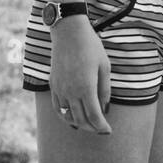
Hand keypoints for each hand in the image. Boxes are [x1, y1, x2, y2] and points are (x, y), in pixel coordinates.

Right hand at [49, 18, 112, 133]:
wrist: (69, 32)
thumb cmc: (91, 47)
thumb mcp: (104, 67)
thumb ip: (105, 90)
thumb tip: (105, 108)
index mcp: (86, 88)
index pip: (94, 116)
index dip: (102, 127)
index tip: (109, 131)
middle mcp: (71, 92)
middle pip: (81, 120)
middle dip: (92, 128)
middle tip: (101, 129)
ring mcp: (60, 89)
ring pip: (68, 116)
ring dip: (79, 124)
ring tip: (89, 125)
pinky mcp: (53, 85)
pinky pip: (58, 108)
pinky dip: (65, 117)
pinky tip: (72, 118)